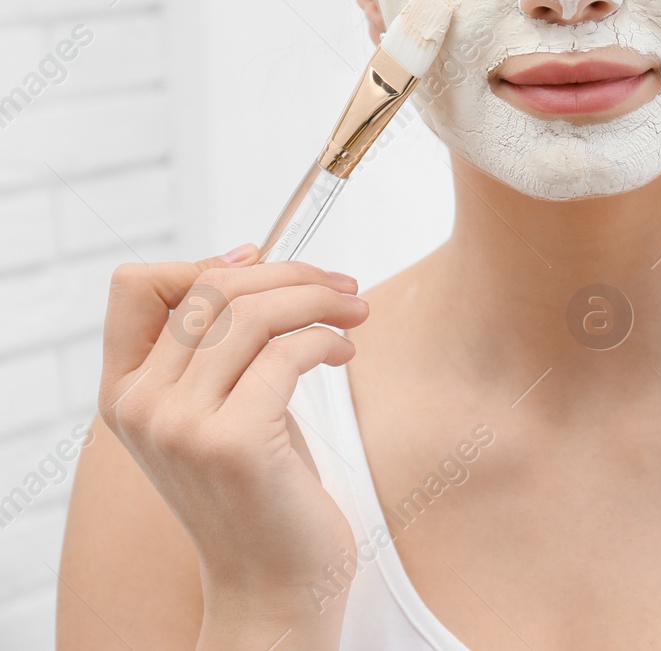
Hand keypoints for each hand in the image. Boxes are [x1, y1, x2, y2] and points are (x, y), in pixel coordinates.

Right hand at [97, 243, 369, 633]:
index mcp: (125, 393)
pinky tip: (345, 353)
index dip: (202, 260)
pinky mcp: (235, 443)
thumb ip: (217, 347)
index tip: (263, 257)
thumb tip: (247, 257)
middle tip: (343, 285)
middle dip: (290, 273)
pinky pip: (287, 354)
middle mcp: (141, 406)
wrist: (273, 583)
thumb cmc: (261, 489)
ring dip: (318, 298)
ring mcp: (182, 425)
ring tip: (356, 311)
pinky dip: (327, 339)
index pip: (135, 287)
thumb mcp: (221, 409)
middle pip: (211, 288)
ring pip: (251, 313)